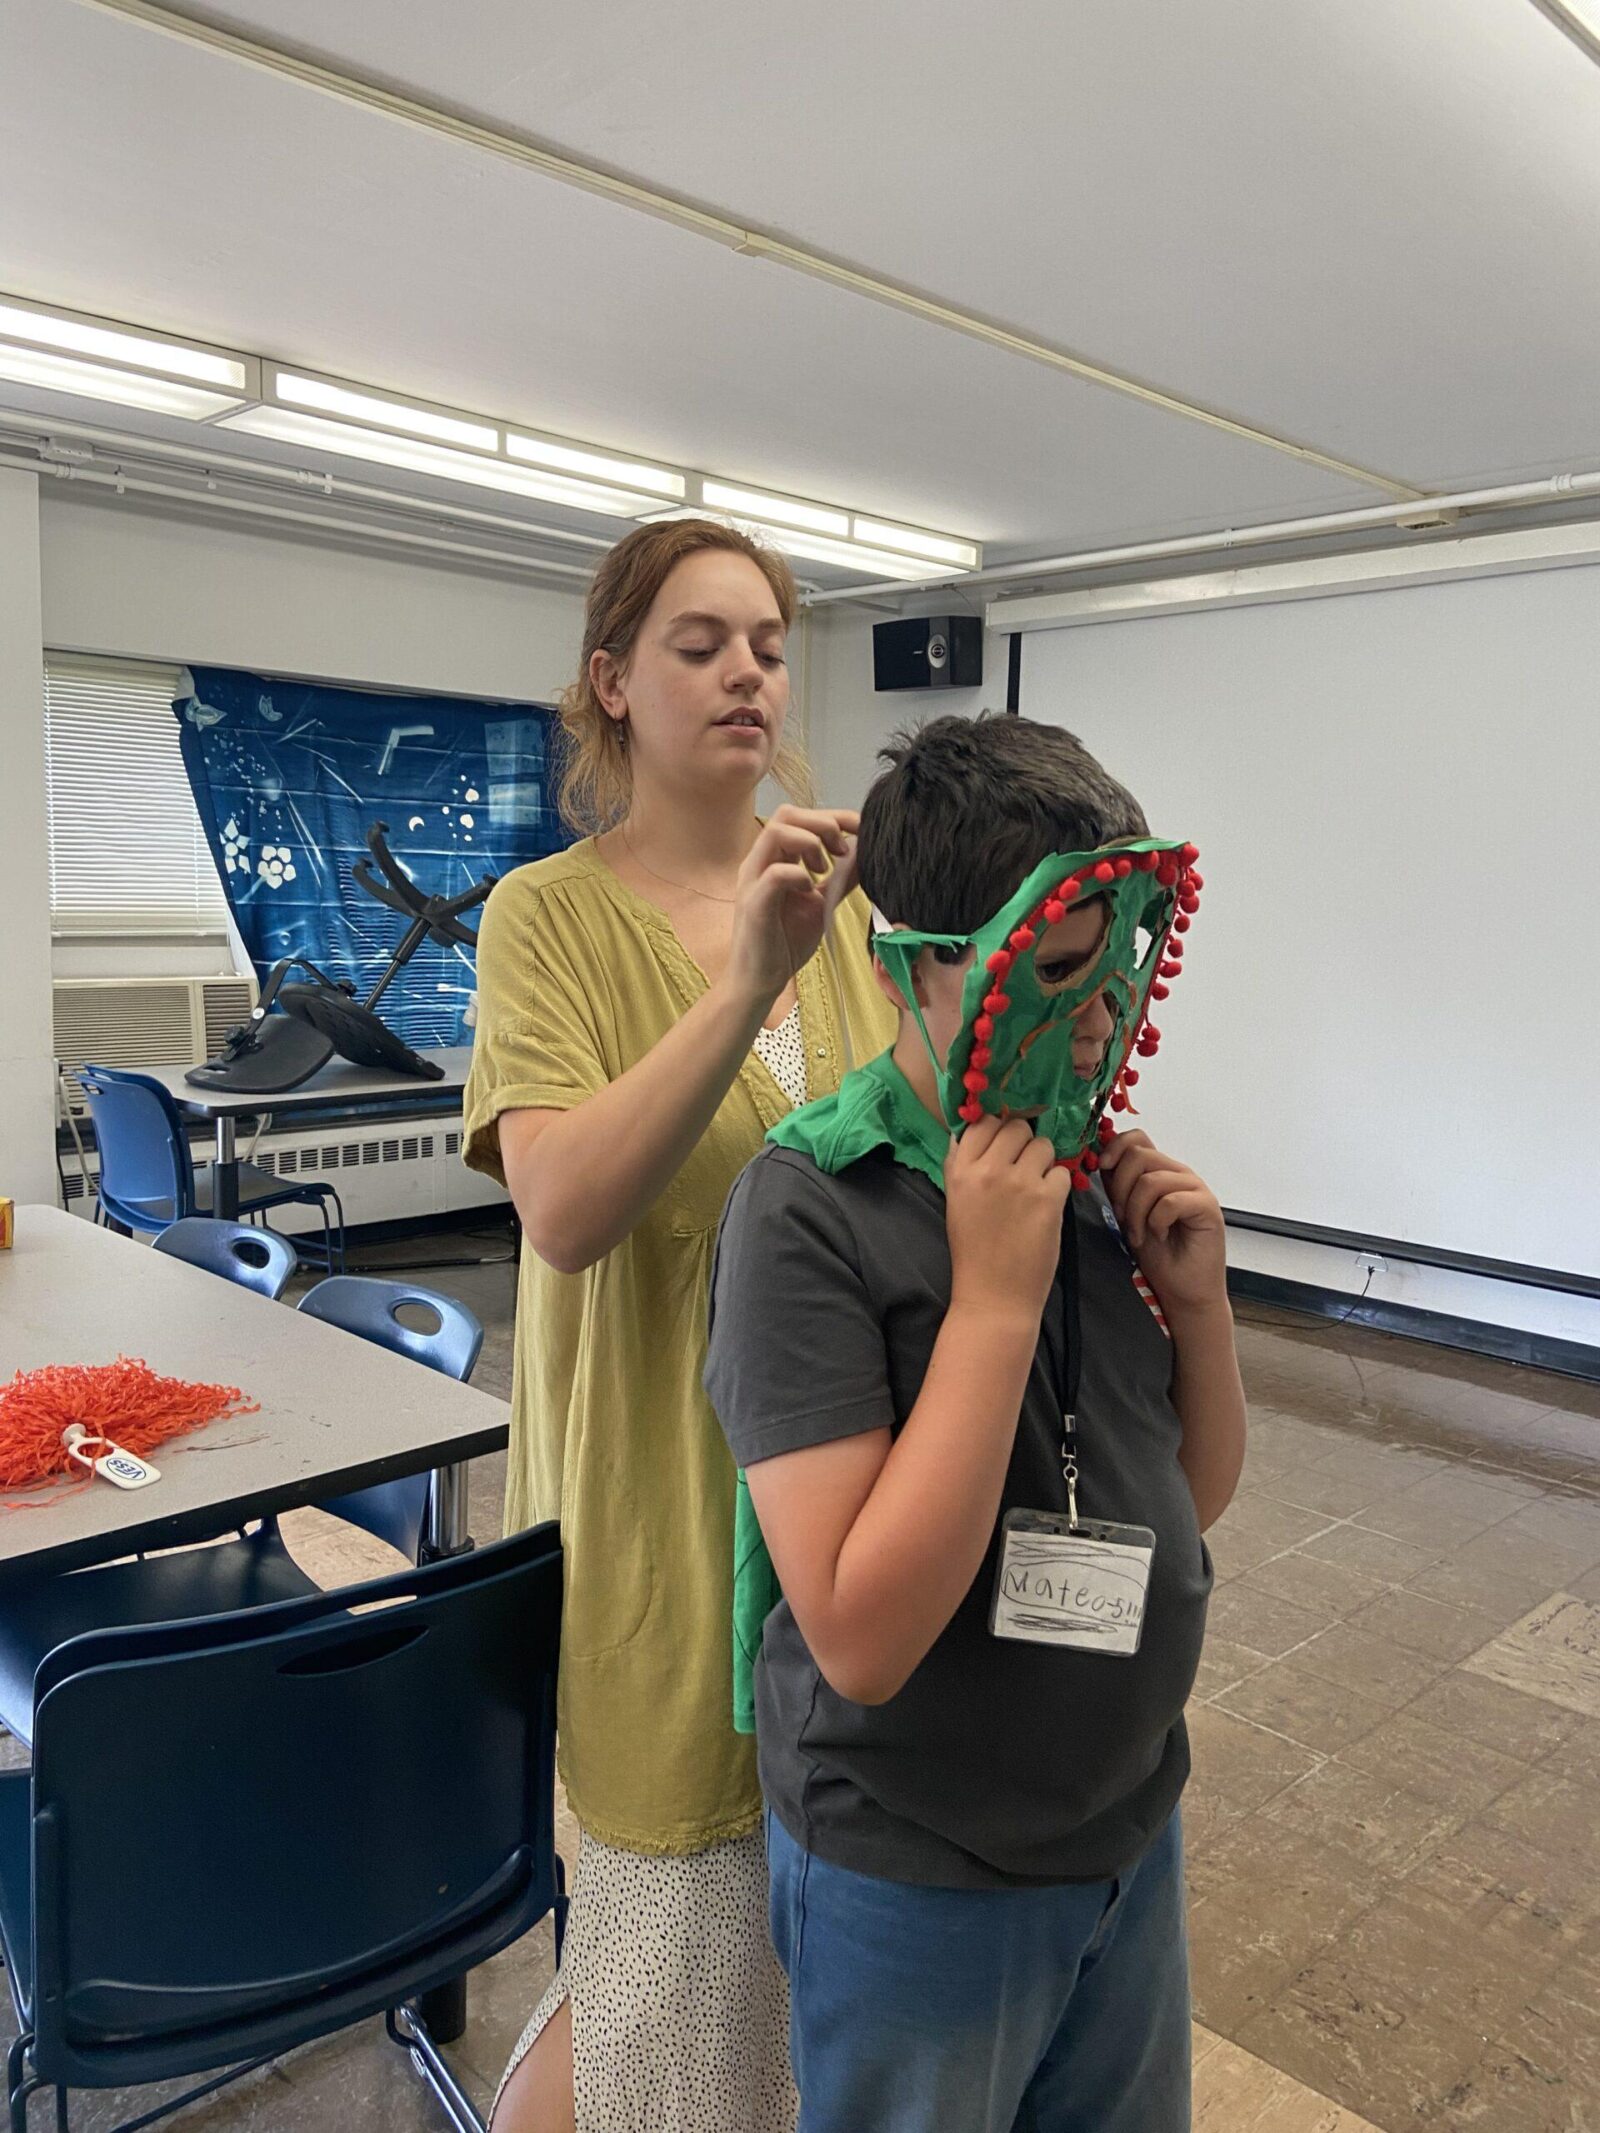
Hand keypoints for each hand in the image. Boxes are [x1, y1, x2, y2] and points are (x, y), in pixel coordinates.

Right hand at [725, 807, 859, 1008]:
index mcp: (774, 859)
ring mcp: (753, 880)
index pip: (799, 817)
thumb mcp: (821, 904)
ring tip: (823, 869)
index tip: (861, 829)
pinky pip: (775, 873)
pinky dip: (800, 875)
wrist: (760, 981)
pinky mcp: (754, 903)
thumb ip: (840, 880)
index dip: (833, 816)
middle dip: (823, 823)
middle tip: (842, 850)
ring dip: (810, 843)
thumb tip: (866, 855)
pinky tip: (810, 890)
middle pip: (787, 814)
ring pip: (777, 832)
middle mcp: (760, 862)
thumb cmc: (785, 942)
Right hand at [945, 1117, 1072, 1325]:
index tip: (1004, 1145)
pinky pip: (1062, 1172)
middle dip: (1024, 1143)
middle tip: (1022, 1168)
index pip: (983, 1122)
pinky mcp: (1048, 1200)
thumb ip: (961, 1162)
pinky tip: (1046, 1206)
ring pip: (1043, 1145)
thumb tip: (973, 1127)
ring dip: (1043, 1163)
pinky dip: (1058, 1186)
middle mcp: (989, 1170)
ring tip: (1035, 1188)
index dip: (998, 1129)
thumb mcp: (955, 1200)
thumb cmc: (973, 1250)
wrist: (994, 1296)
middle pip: (1017, 1127)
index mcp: (961, 1170)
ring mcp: (1020, 1183)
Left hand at [1098, 1129, 1227, 1318]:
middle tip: (1122, 1216)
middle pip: (1140, 1154)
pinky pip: (1171, 1201)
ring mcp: (1195, 1189)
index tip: (1100, 1166)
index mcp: (1160, 1171)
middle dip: (1121, 1188)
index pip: (1137, 1138)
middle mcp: (1179, 1175)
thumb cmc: (1159, 1255)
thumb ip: (1117, 1185)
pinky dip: (1156, 1221)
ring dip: (1136, 1211)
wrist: (1183, 1289)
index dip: (1114, 1147)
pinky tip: (1159, 1235)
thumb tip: (1099, 1159)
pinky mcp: (1207, 1207)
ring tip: (1139, 1233)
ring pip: (1151, 1179)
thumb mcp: (1126, 1214)